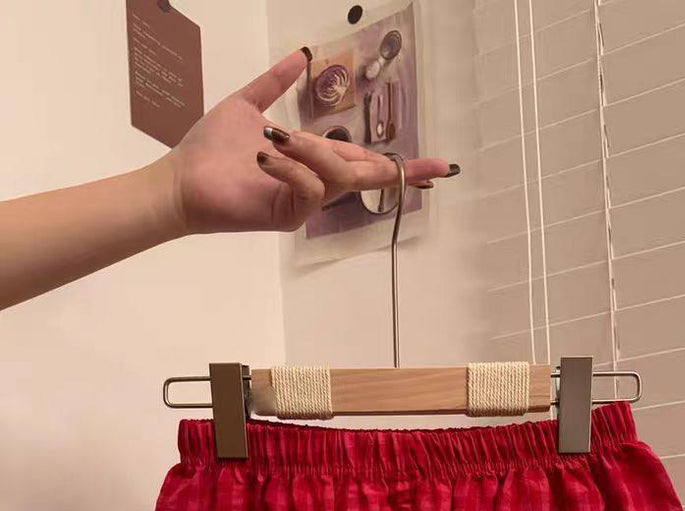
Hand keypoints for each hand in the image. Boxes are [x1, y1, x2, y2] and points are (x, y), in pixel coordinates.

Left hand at [162, 48, 453, 234]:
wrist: (182, 179)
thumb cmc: (210, 150)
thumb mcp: (248, 105)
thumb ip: (274, 84)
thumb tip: (299, 58)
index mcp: (313, 163)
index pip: (365, 162)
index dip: (401, 164)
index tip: (440, 167)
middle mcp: (315, 187)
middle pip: (368, 177)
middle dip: (399, 170)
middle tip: (437, 167)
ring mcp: (303, 205)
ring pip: (339, 177)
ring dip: (312, 151)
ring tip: (276, 137)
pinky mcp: (287, 217)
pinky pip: (308, 189)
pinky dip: (289, 166)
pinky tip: (263, 154)